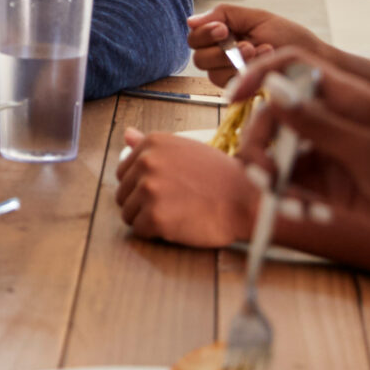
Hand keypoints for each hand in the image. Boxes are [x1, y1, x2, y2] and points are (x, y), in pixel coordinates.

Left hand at [115, 127, 255, 246]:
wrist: (246, 200)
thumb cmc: (220, 177)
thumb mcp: (186, 150)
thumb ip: (153, 146)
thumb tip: (126, 135)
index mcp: (153, 144)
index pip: (124, 171)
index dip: (141, 185)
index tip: (165, 190)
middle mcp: (147, 162)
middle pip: (123, 193)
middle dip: (142, 204)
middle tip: (172, 205)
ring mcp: (149, 189)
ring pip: (127, 213)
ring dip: (146, 219)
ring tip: (175, 214)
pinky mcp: (154, 216)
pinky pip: (139, 230)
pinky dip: (155, 234)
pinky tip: (177, 225)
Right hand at [187, 5, 325, 87]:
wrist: (312, 58)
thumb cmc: (288, 36)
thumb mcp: (256, 18)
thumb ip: (224, 15)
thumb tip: (191, 21)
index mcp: (222, 35)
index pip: (195, 38)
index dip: (204, 34)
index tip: (223, 30)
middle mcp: (221, 56)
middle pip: (199, 58)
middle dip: (222, 52)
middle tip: (247, 46)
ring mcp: (231, 75)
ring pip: (212, 74)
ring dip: (236, 62)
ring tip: (262, 52)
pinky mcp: (242, 90)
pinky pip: (229, 85)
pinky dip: (246, 72)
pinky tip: (264, 62)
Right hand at [228, 49, 369, 267]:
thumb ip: (317, 124)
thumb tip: (272, 90)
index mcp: (348, 97)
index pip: (291, 69)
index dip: (258, 77)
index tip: (233, 99)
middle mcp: (336, 121)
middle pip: (276, 119)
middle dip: (260, 145)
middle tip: (263, 177)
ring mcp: (333, 154)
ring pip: (281, 156)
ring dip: (274, 178)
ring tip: (288, 203)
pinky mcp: (334, 188)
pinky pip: (296, 187)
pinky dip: (292, 200)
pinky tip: (311, 215)